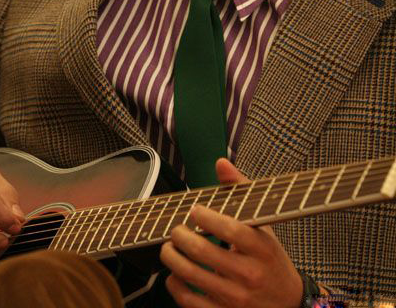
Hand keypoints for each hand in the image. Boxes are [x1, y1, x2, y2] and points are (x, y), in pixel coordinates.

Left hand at [160, 158, 302, 306]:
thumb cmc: (270, 259)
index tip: (194, 210)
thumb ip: (241, 191)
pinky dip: (175, 285)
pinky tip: (174, 274)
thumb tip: (221, 163)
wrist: (288, 303)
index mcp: (261, 249)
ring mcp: (236, 298)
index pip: (231, 230)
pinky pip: (189, 302)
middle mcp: (250, 275)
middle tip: (175, 229)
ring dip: (172, 258)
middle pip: (204, 252)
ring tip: (168, 247)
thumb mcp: (264, 225)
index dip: (207, 217)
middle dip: (180, 236)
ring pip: (192, 276)